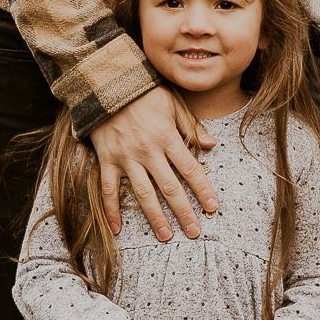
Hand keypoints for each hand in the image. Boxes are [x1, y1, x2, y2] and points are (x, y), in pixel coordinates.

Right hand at [90, 85, 216, 240]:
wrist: (106, 83)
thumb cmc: (144, 92)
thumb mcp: (173, 103)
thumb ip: (191, 126)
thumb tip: (212, 145)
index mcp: (167, 137)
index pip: (190, 169)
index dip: (203, 189)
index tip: (212, 207)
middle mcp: (148, 151)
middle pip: (170, 187)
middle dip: (184, 211)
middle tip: (194, 231)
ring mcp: (126, 157)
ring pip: (142, 194)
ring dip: (155, 217)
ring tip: (166, 236)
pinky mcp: (107, 160)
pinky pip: (108, 190)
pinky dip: (111, 211)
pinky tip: (117, 229)